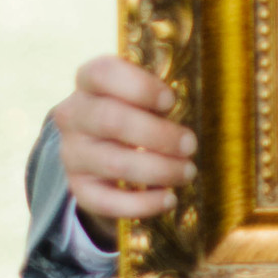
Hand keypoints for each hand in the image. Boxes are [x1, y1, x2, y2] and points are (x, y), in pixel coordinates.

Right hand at [50, 54, 194, 230]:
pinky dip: (142, 203)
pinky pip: (107, 201)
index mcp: (89, 81)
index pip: (102, 74)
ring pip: (115, 163)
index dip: (139, 86)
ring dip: (159, 170)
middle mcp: (74, 115)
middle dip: (158, 134)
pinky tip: (169, 199)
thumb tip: (204, 105)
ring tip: (188, 172)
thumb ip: (163, 95)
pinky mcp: (80, 188)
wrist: (109, 149)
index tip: (170, 100)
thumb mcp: (145, 94)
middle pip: (111, 120)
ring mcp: (72, 153)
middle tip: (191, 144)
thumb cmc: (138, 111)